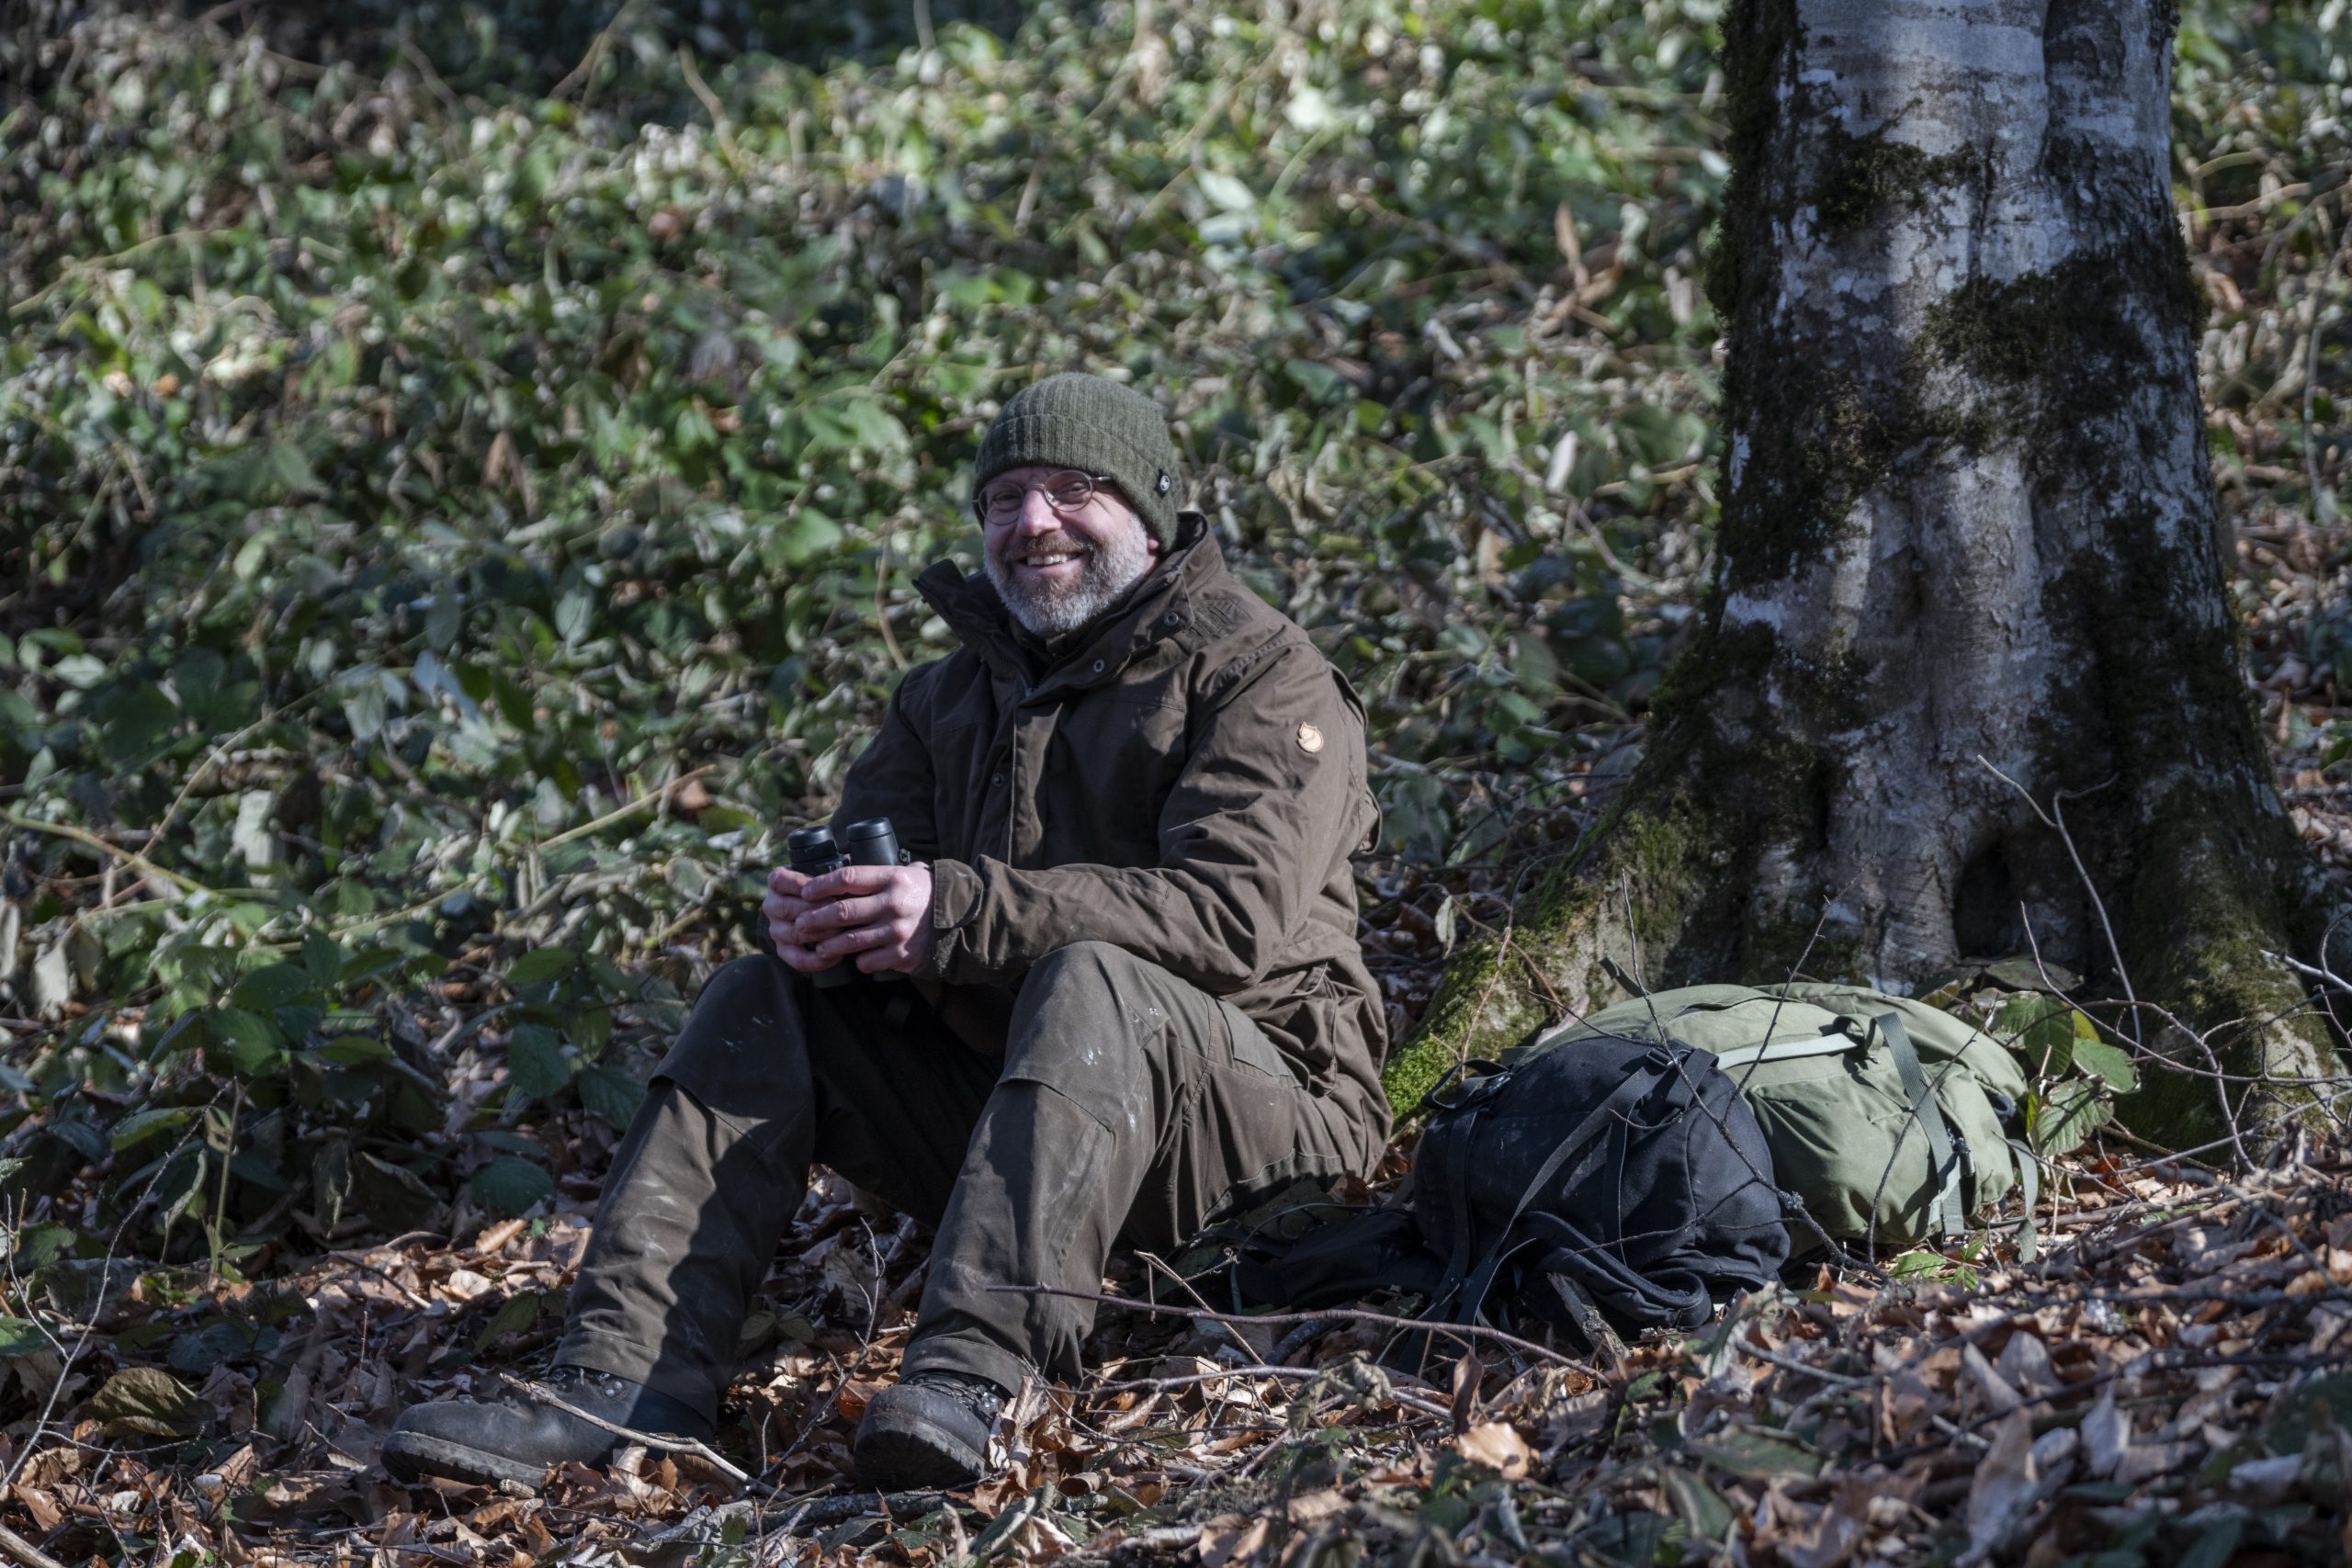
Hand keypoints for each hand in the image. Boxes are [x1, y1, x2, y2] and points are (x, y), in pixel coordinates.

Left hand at [765, 862, 935, 975]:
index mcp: (892, 878)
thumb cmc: (922, 894)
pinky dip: (858, 961)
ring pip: (850, 941)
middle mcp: (894, 904)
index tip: (805, 891)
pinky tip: (854, 958)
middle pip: (842, 911)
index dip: (821, 885)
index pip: (848, 877)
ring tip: (819, 945)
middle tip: (801, 923)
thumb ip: (874, 875)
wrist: (959, 919)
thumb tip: (836, 874)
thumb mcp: (903, 874)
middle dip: (815, 919)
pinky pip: (868, 961)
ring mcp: (897, 931)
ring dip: (829, 945)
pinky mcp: (901, 954)